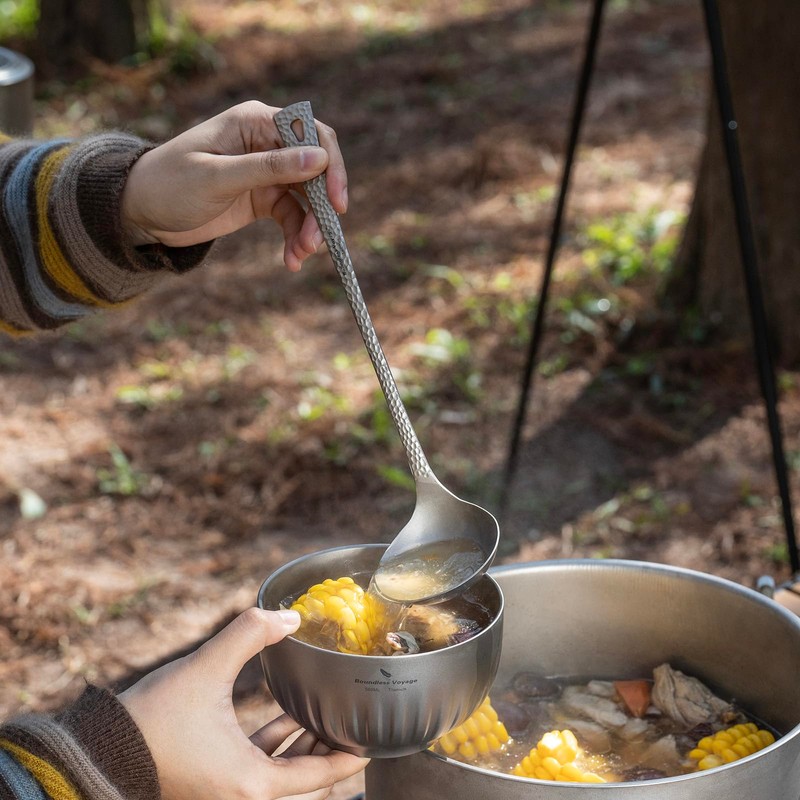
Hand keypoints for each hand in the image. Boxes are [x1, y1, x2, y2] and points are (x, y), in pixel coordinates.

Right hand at [119, 608, 367, 799]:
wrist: (98, 752)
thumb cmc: (152, 720)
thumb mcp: (206, 668)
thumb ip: (249, 633)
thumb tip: (290, 615)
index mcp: (251, 785)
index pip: (317, 777)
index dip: (347, 758)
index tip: (372, 743)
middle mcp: (243, 796)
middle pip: (303, 776)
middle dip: (329, 746)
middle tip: (354, 717)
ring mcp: (227, 791)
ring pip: (281, 769)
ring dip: (304, 743)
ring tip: (327, 711)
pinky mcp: (213, 780)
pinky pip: (258, 764)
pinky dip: (277, 741)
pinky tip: (288, 712)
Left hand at [120, 100, 347, 270]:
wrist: (142, 213)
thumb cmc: (170, 184)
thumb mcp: (218, 177)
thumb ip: (268, 168)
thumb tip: (317, 158)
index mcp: (256, 123)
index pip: (311, 134)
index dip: (330, 166)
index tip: (336, 203)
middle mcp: (267, 144)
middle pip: (315, 171)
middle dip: (320, 208)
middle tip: (317, 242)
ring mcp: (267, 172)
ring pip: (307, 199)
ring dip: (309, 229)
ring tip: (300, 256)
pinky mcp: (263, 199)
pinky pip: (292, 218)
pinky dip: (295, 238)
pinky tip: (291, 260)